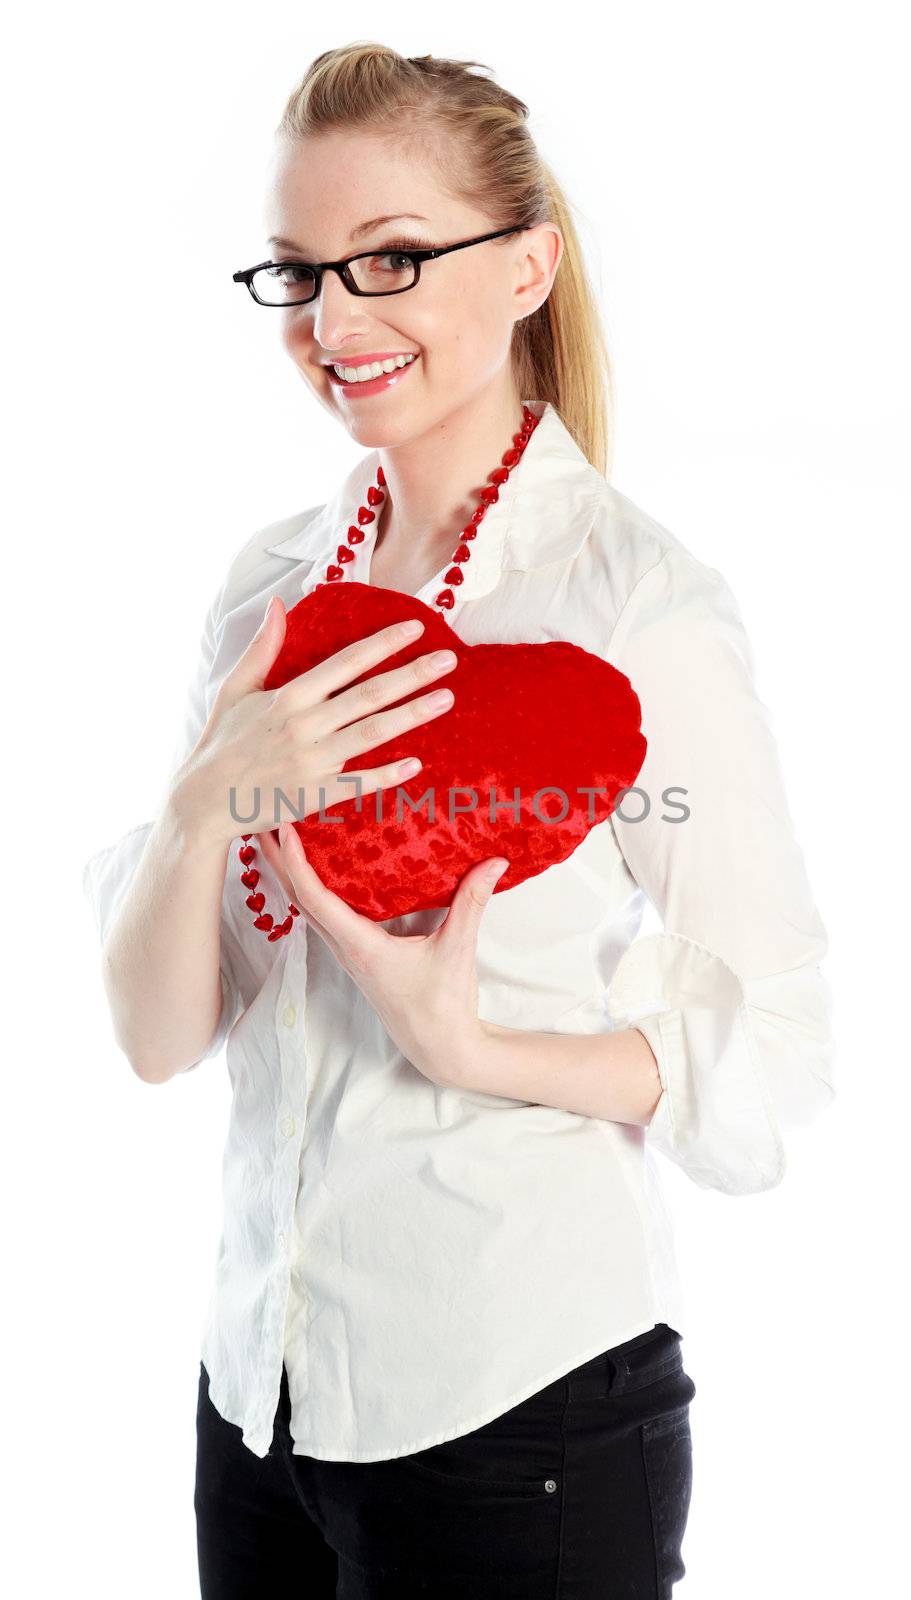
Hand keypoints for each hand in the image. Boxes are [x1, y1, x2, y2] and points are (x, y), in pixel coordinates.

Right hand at [171, 595, 458, 848]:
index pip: (346, 662)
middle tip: (449, 659)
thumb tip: (277, 604)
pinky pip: (358, 784)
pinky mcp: (314, 795)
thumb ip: (262, 648)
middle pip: (369, 695)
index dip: (383, 643)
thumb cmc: (221, 742)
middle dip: (412, 674)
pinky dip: (387, 775)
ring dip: (412, 715)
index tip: (415, 627)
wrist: (203, 800)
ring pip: (372, 734)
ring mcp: (312, 762)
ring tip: (446, 699)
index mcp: (288, 697)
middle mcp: (304, 726)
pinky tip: (416, 764)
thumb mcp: (236, 689)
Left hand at [276, 821, 508, 1088]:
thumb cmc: (443, 1005)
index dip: (297, 863)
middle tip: (262, 820)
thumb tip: (495, 862)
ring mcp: (347, 955)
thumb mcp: (458, 950)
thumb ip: (473, 903)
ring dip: (289, 874)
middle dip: (278, 860)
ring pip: (306, 908)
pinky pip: (323, 917)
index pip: (316, 898)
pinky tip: (316, 872)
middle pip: (298, 899)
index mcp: (361, 947)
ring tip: (279, 838)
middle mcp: (345, 950)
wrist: (439, 1048)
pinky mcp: (356, 957)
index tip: (285, 828)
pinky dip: (310, 890)